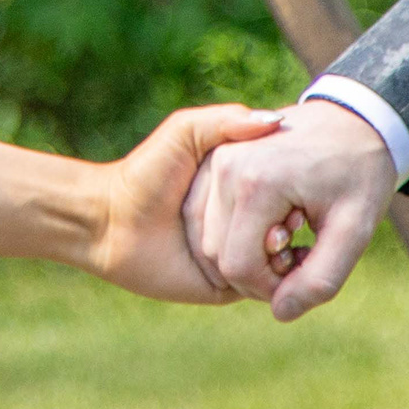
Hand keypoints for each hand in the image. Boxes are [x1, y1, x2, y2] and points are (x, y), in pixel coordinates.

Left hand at [84, 104, 281, 301]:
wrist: (110, 221)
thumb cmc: (147, 171)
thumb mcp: (187, 132)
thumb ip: (228, 120)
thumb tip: (277, 121)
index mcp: (240, 188)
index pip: (286, 193)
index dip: (298, 190)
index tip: (299, 188)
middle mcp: (241, 222)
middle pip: (288, 227)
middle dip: (295, 222)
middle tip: (295, 218)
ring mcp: (236, 254)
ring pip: (278, 260)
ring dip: (285, 252)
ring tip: (282, 239)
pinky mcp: (225, 285)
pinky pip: (257, 287)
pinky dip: (268, 279)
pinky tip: (275, 261)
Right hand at [181, 98, 397, 320]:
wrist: (356, 119)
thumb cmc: (360, 173)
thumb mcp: (355, 231)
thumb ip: (321, 279)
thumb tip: (281, 312)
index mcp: (255, 185)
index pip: (238, 267)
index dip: (269, 286)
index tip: (304, 267)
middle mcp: (225, 169)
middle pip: (219, 254)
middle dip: (258, 268)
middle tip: (299, 249)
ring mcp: (217, 161)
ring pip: (211, 239)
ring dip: (246, 250)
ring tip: (289, 232)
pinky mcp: (217, 159)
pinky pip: (211, 218)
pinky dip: (237, 232)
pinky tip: (273, 221)